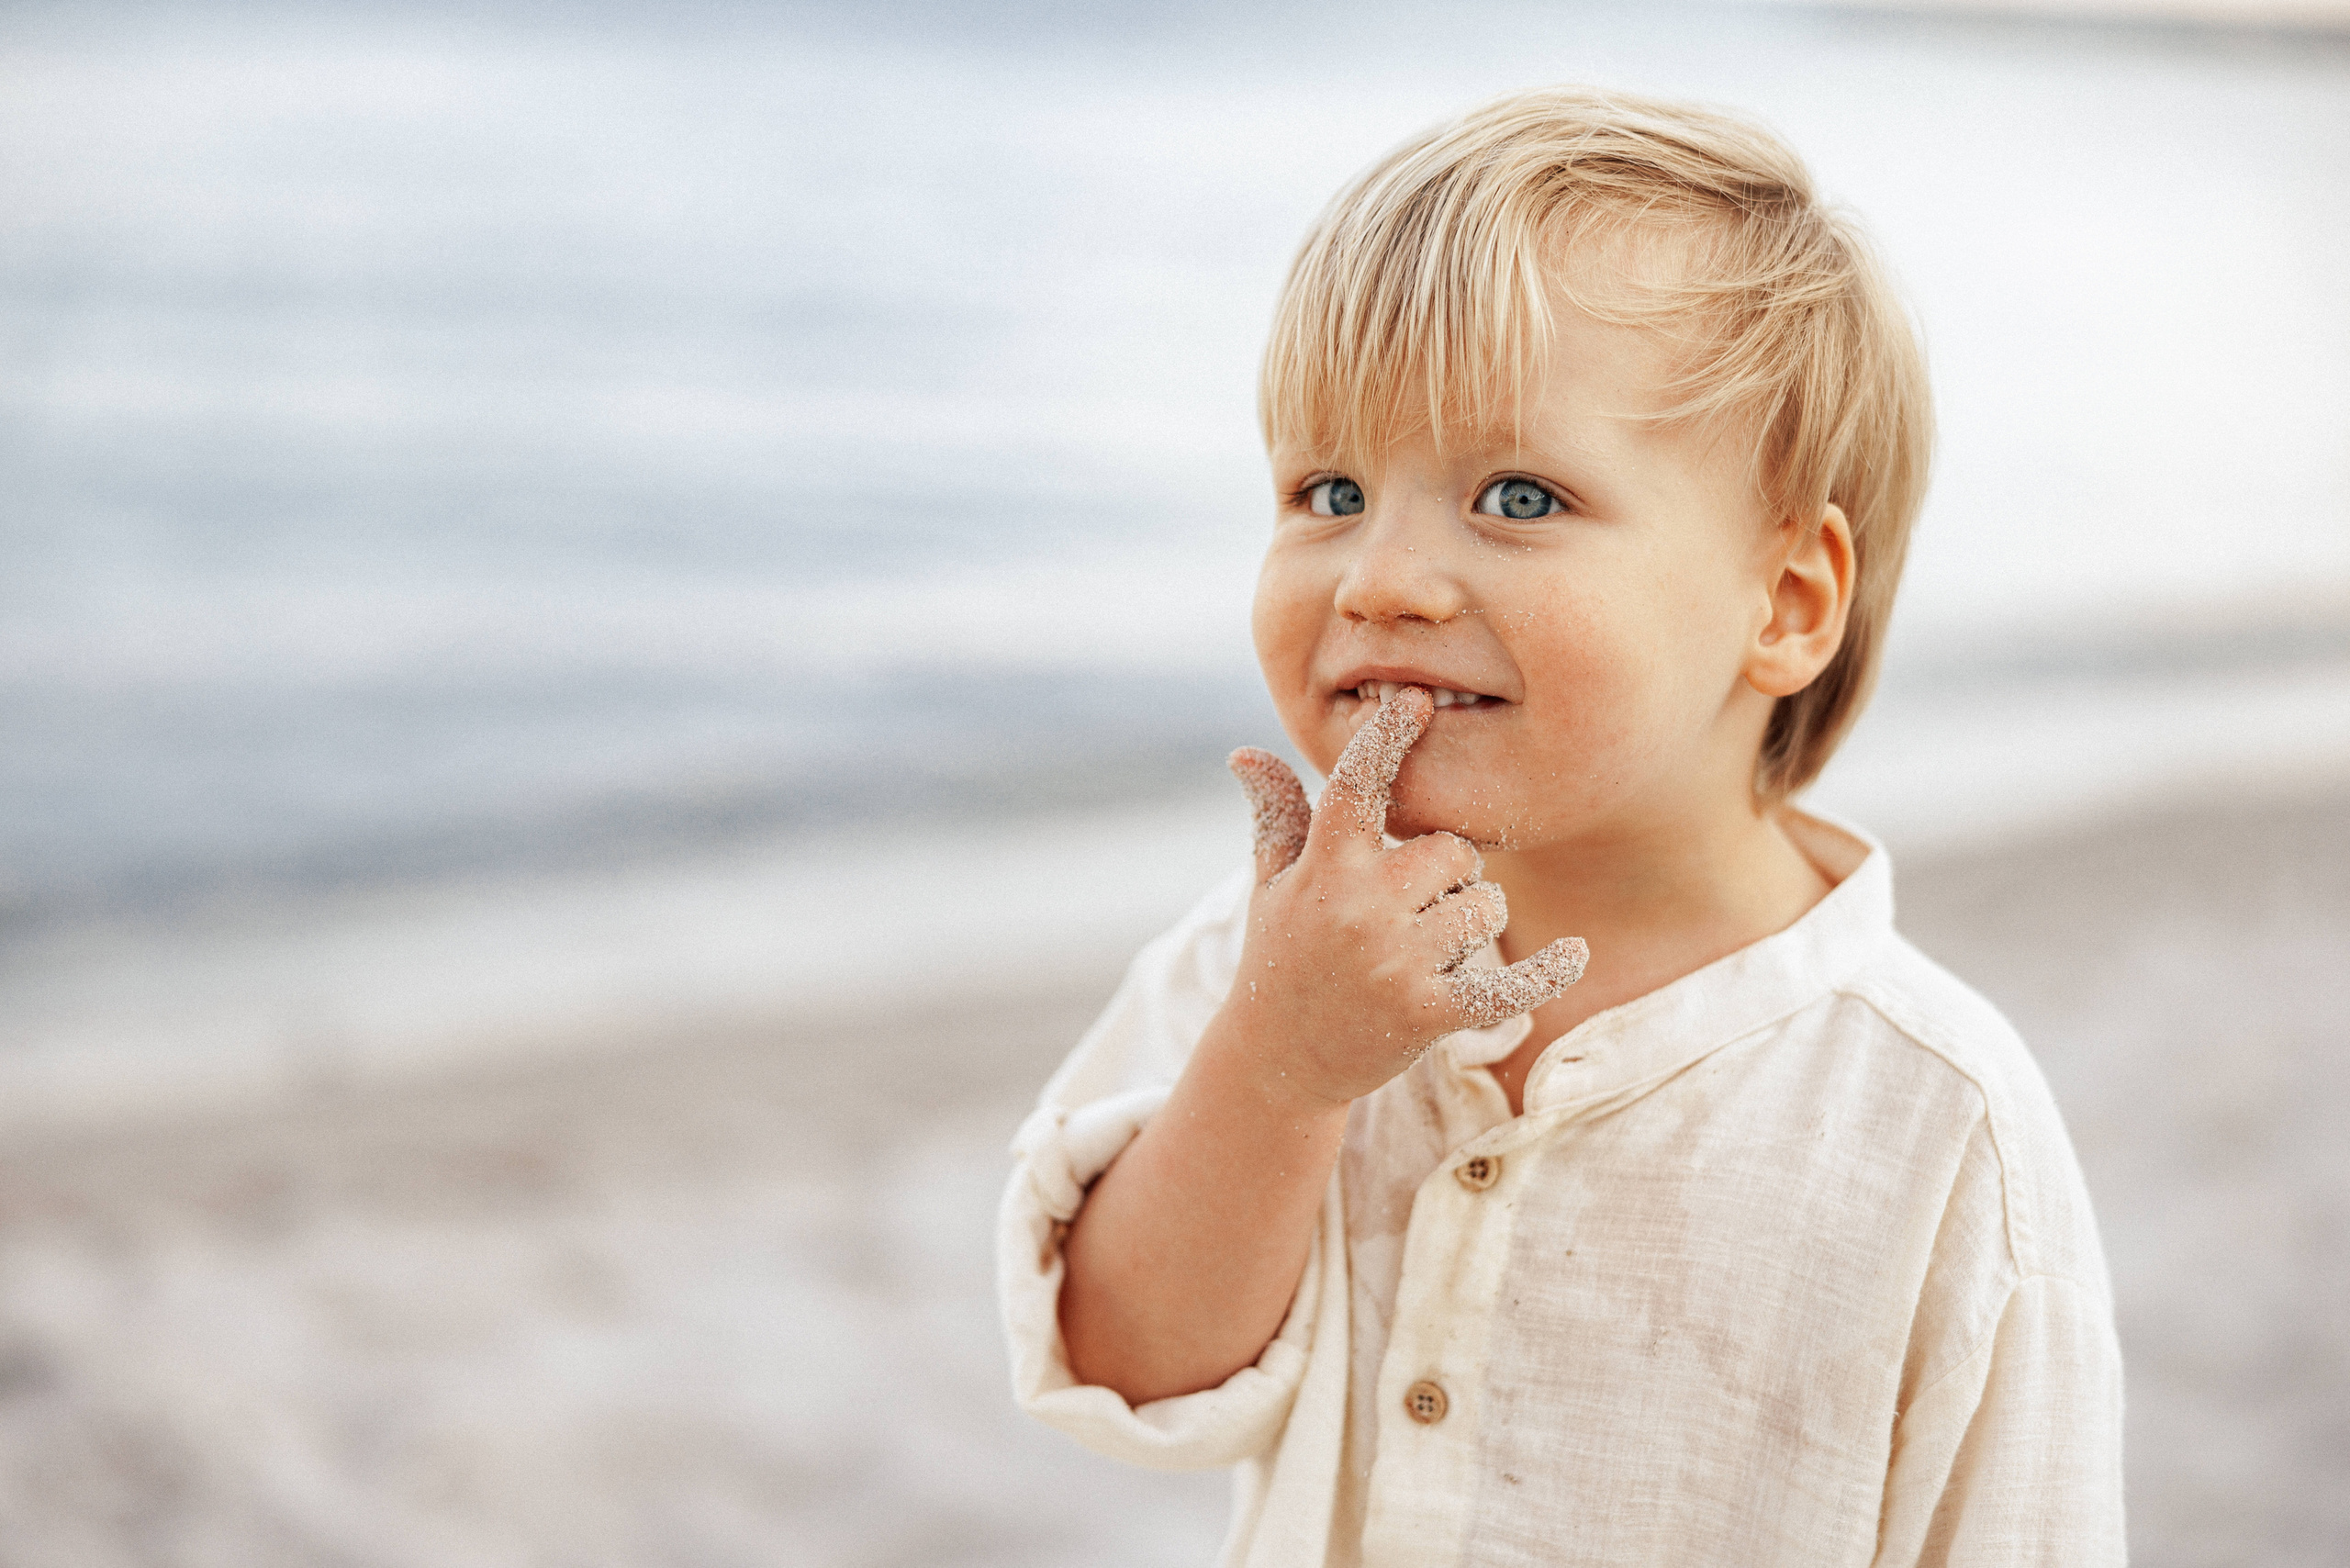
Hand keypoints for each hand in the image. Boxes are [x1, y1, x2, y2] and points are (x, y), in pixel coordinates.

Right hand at [1220, 686, 1586, 1106]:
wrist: (1278, 1061)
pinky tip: (1576, 954)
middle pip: (1454, 852)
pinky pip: (1503, 985)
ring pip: (1484, 909)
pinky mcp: (1427, 1014)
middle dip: (1450, 874)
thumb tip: (1244, 754)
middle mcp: (1360, 909)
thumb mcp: (1271, 885)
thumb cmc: (1281, 957)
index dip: (1387, 740)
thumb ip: (1276, 815)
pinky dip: (1544, 973)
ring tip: (1425, 950)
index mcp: (1324, 868)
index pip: (1357, 788)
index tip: (1416, 700)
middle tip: (1414, 907)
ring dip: (1471, 925)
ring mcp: (1395, 964)